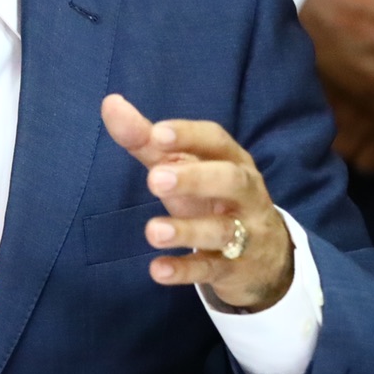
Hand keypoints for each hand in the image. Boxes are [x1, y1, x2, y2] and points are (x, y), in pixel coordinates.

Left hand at [100, 94, 292, 311]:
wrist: (264, 256)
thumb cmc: (213, 198)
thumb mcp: (184, 168)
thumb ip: (147, 140)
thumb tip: (109, 103)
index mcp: (231, 160)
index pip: (216, 140)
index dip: (189, 135)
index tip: (156, 132)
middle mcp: (244, 193)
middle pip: (229, 179)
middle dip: (194, 178)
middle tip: (155, 178)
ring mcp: (244, 232)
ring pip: (222, 230)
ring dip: (187, 230)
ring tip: (152, 231)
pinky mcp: (235, 268)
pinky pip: (212, 269)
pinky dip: (186, 270)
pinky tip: (157, 270)